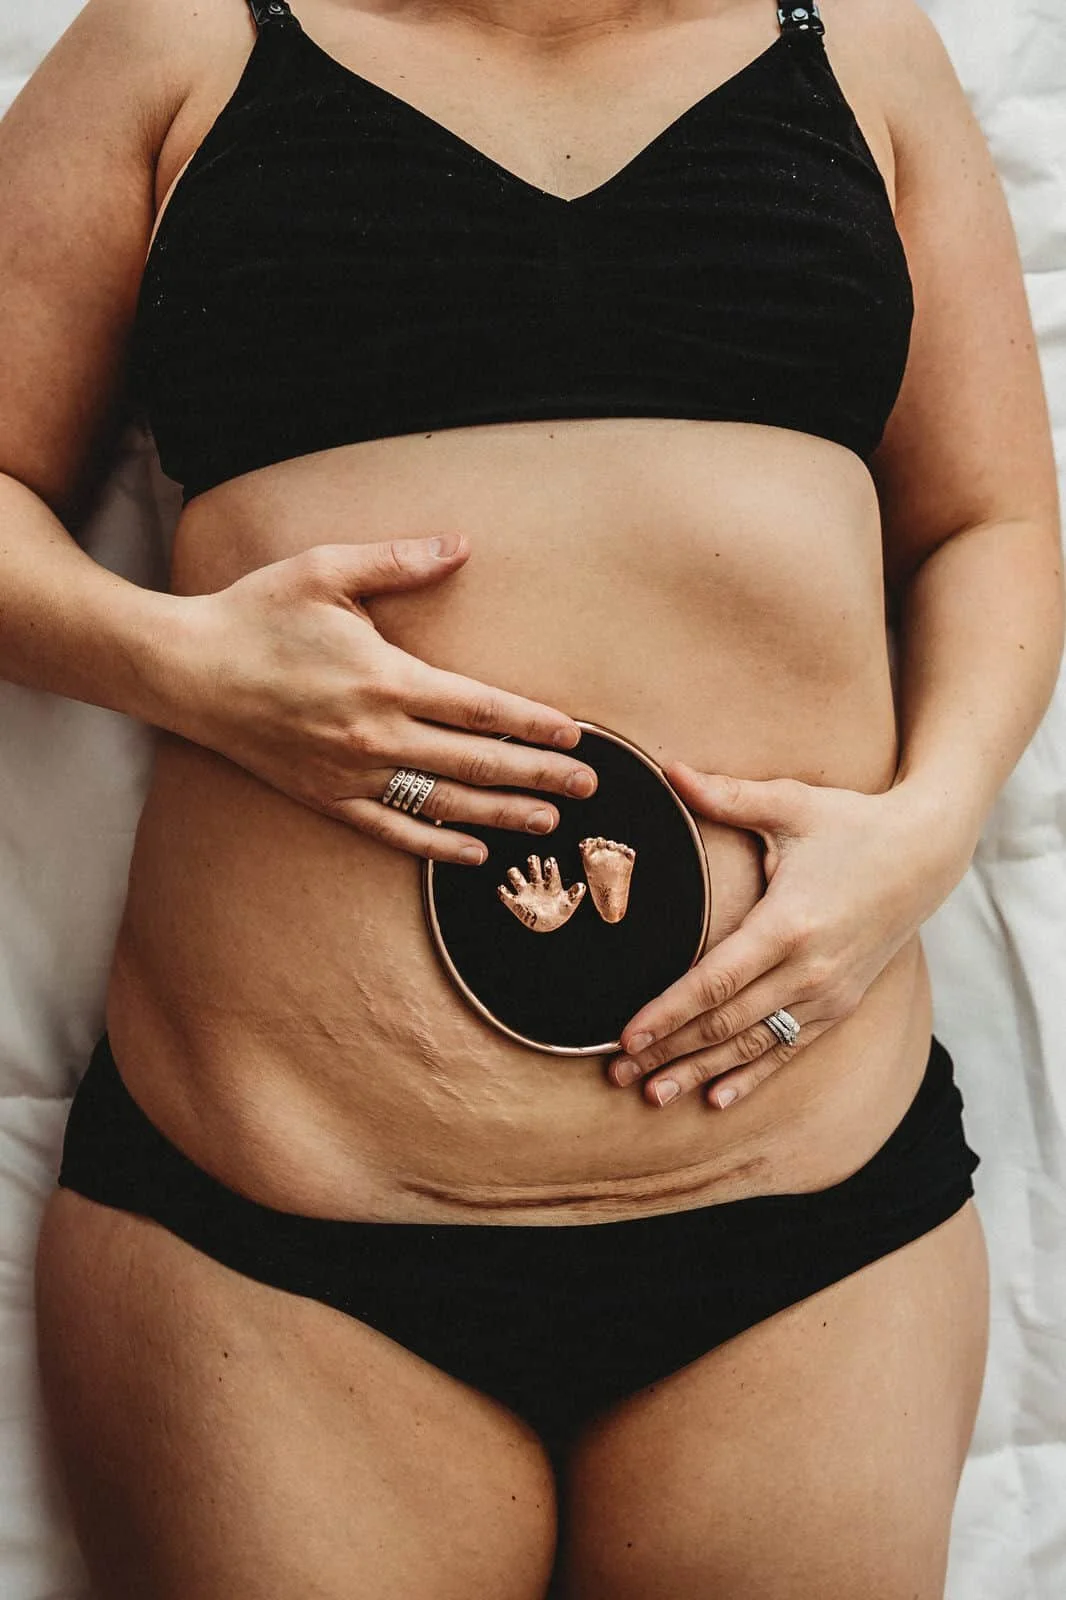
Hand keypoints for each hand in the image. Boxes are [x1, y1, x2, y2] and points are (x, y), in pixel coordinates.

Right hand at [173, 534, 596, 862]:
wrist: (186, 671)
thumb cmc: (256, 613)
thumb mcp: (326, 571)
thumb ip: (399, 560)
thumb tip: (462, 544)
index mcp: (386, 678)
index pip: (481, 708)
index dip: (533, 724)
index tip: (574, 736)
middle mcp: (376, 735)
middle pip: (476, 762)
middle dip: (539, 776)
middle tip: (588, 788)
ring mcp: (351, 774)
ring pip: (444, 804)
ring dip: (502, 814)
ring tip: (549, 823)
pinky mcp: (326, 798)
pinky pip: (392, 831)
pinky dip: (437, 846)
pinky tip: (474, 854)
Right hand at [497, 855, 585, 930]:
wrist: (548, 927)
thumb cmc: (559, 913)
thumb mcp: (569, 904)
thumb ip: (575, 895)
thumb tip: (581, 886)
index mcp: (550, 882)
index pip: (549, 867)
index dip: (549, 863)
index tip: (550, 862)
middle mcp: (537, 883)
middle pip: (532, 865)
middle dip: (532, 862)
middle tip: (533, 862)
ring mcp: (525, 892)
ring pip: (515, 875)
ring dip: (514, 873)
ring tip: (517, 876)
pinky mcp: (515, 902)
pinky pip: (504, 894)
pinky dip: (502, 891)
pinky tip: (504, 889)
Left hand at [608, 761, 965, 1108]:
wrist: (926, 854)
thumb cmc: (852, 823)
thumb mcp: (792, 803)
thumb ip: (727, 795)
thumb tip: (668, 769)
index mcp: (789, 924)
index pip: (715, 981)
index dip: (667, 1013)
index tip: (625, 1038)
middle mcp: (810, 970)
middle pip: (726, 1024)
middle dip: (668, 1051)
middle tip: (617, 1075)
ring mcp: (828, 994)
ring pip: (753, 1046)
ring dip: (700, 1073)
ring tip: (653, 1097)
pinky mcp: (840, 1005)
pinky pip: (788, 1050)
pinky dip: (751, 1077)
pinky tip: (715, 1099)